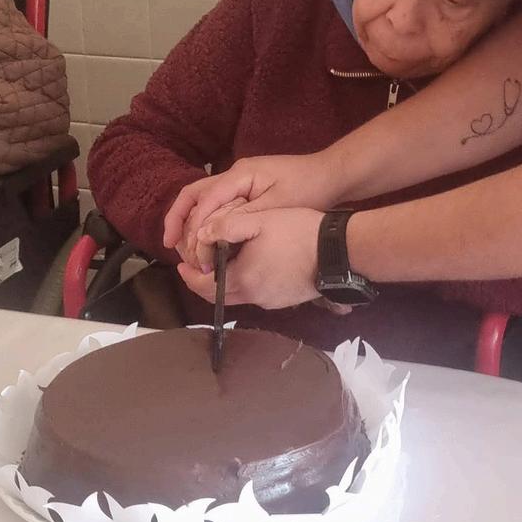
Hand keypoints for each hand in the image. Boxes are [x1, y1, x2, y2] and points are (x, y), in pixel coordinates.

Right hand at [165, 154, 336, 262]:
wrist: (332, 176)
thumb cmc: (309, 189)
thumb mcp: (278, 206)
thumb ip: (244, 217)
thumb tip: (214, 232)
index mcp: (241, 175)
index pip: (205, 199)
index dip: (192, 225)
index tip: (188, 248)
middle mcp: (235, 174)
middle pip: (194, 193)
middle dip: (178, 219)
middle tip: (171, 246)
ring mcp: (239, 180)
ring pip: (202, 198)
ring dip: (189, 220)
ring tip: (182, 247)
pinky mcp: (246, 189)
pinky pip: (217, 203)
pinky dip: (205, 220)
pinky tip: (205, 239)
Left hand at [177, 205, 321, 309]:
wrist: (339, 251)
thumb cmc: (300, 233)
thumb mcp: (259, 219)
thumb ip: (225, 226)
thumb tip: (202, 234)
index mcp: (244, 279)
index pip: (204, 286)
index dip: (188, 274)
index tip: (181, 262)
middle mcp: (255, 297)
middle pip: (217, 297)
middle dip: (203, 281)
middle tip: (196, 265)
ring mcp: (271, 302)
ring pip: (237, 296)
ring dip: (224, 282)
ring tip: (221, 261)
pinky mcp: (285, 301)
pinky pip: (256, 294)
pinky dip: (244, 283)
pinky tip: (249, 265)